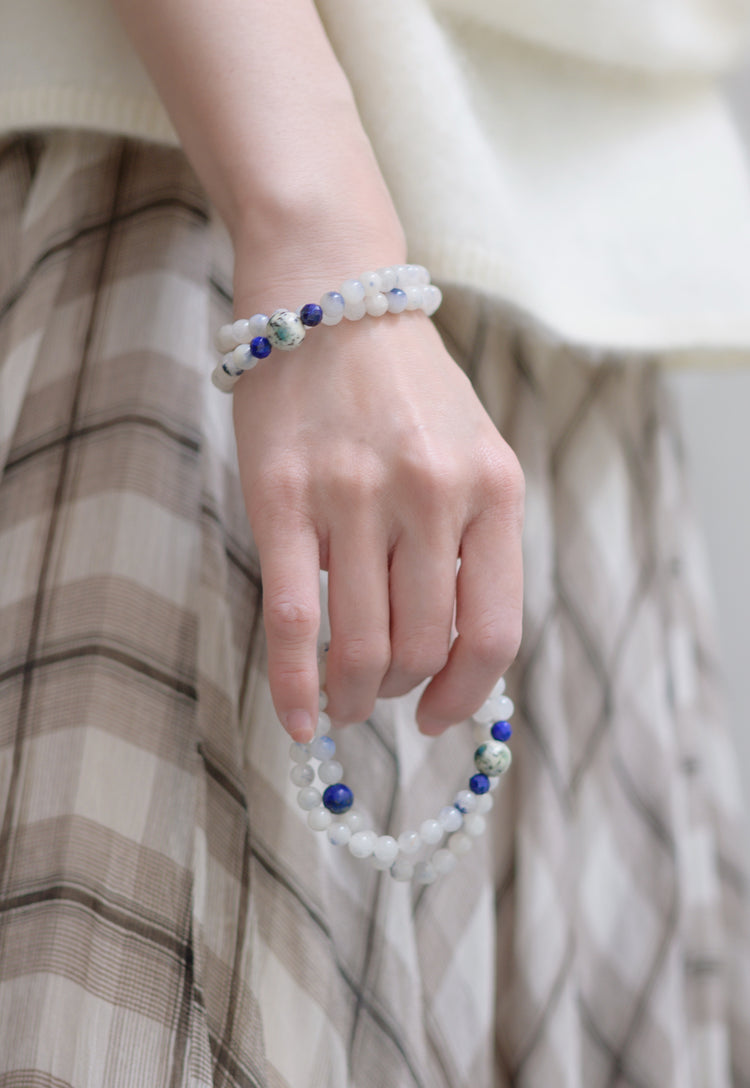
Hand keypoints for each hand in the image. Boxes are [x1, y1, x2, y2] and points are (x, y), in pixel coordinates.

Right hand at [232, 291, 523, 743]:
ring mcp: (356, 496)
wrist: (330, 293)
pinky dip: (295, 687)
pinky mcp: (284, 499)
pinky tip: (299, 721)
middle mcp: (433, 494)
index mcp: (493, 488)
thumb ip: (472, 542)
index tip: (442, 716)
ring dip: (356, 697)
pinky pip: (293, 621)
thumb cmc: (404, 386)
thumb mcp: (471, 452)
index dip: (469, 693)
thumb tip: (449, 651)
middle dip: (404, 693)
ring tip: (346, 702)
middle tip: (384, 695)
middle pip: (425, 647)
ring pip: (363, 646)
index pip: (495, 630)